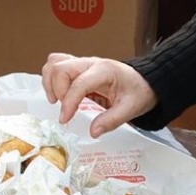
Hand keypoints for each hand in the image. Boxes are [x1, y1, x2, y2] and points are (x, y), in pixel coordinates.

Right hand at [42, 53, 157, 136]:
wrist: (145, 81)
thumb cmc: (138, 92)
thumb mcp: (131, 109)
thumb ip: (111, 120)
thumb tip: (92, 132)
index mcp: (104, 71)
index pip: (79, 83)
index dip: (69, 102)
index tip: (65, 119)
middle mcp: (90, 62)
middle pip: (60, 68)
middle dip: (56, 90)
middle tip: (64, 110)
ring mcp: (82, 62)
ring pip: (54, 63)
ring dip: (50, 82)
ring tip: (57, 101)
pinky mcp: (78, 66)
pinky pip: (56, 64)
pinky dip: (51, 78)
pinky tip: (58, 93)